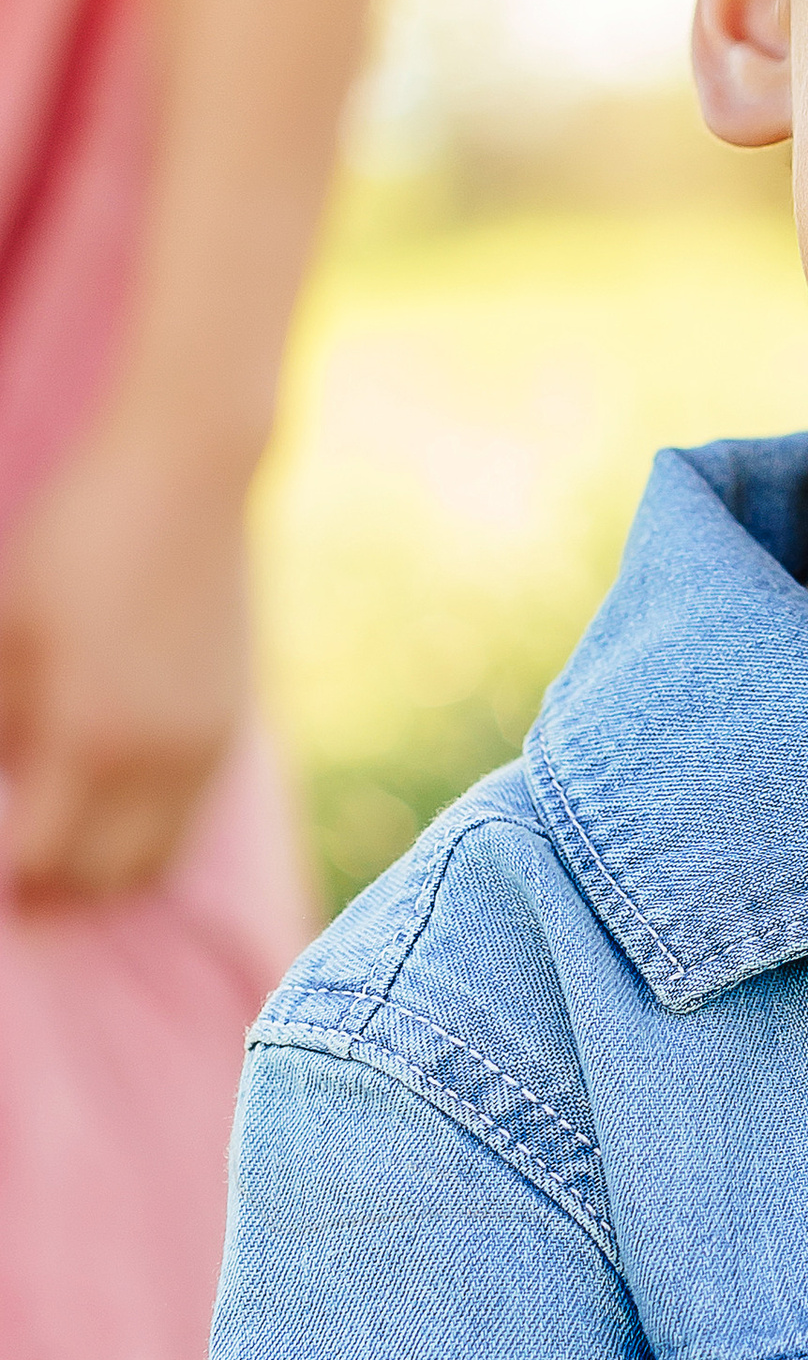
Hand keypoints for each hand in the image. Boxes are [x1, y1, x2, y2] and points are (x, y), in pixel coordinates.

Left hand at [0, 409, 249, 901]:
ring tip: (62, 839)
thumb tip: (3, 784)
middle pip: (108, 875)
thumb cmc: (76, 542)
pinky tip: (110, 794)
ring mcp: (208, 742)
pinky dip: (149, 827)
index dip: (11, 878)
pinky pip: (190, 812)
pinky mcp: (233, 719)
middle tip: (19, 870)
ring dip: (109, 865)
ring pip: (160, 854)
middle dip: (58, 885)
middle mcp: (162, 759)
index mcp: (95, 740)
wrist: (186, 474)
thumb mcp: (4, 630)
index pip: (47, 859)